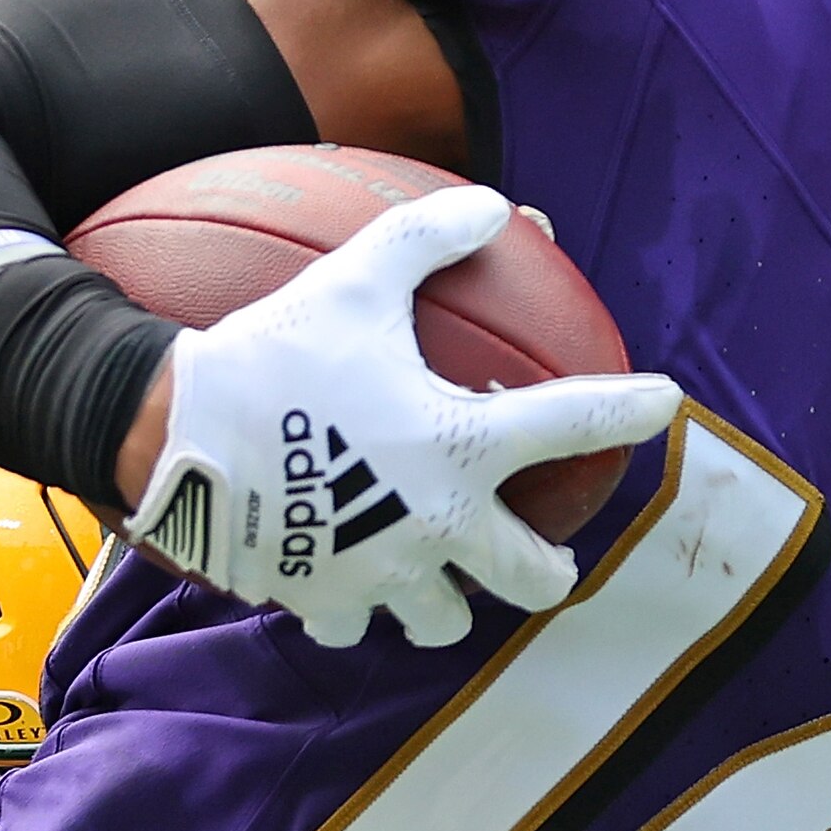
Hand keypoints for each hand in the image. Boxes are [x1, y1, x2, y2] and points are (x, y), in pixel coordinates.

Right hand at [123, 187, 681, 650]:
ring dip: (448, 600)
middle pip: (531, 578)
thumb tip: (492, 203)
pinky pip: (354, 627)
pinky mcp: (321, 601)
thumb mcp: (349, 280)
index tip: (662, 402)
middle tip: (539, 554)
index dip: (628, 411)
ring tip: (436, 572)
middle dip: (545, 571)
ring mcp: (382, 573)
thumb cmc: (270, 353)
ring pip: (445, 619)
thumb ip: (424, 239)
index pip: (574, 423)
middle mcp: (439, 523)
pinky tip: (345, 582)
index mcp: (461, 445)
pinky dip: (355, 609)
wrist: (168, 433)